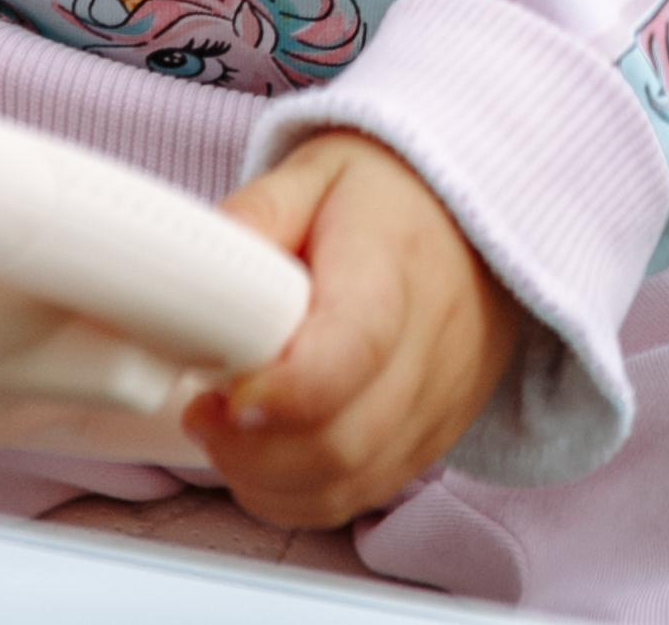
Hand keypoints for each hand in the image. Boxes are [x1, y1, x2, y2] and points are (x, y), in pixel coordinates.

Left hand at [188, 129, 519, 530]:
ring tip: (228, 433)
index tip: (225, 393)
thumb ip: (255, 217)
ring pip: (349, 484)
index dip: (280, 392)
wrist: (469, 217)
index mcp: (391, 265)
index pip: (349, 352)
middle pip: (341, 441)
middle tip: (204, 412)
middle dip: (251, 449)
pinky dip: (303, 495)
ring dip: (269, 479)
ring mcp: (439, 401)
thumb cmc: (385, 193)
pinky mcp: (435, 436)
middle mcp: (429, 345)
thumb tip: (199, 261)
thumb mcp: (314, 173)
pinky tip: (267, 457)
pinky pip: (365, 494)